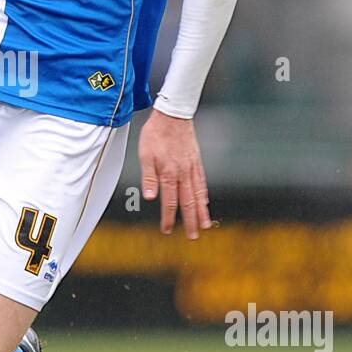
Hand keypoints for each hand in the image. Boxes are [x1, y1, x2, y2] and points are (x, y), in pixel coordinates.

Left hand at [138, 108, 211, 239]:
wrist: (173, 114)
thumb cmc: (156, 133)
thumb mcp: (145, 154)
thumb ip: (149, 177)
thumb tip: (150, 198)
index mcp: (169, 173)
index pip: (170, 201)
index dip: (169, 217)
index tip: (167, 230)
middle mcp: (183, 173)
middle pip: (188, 202)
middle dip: (191, 221)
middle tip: (193, 236)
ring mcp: (192, 167)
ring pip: (198, 194)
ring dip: (201, 211)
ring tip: (205, 225)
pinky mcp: (196, 161)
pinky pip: (202, 182)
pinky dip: (204, 194)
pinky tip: (205, 202)